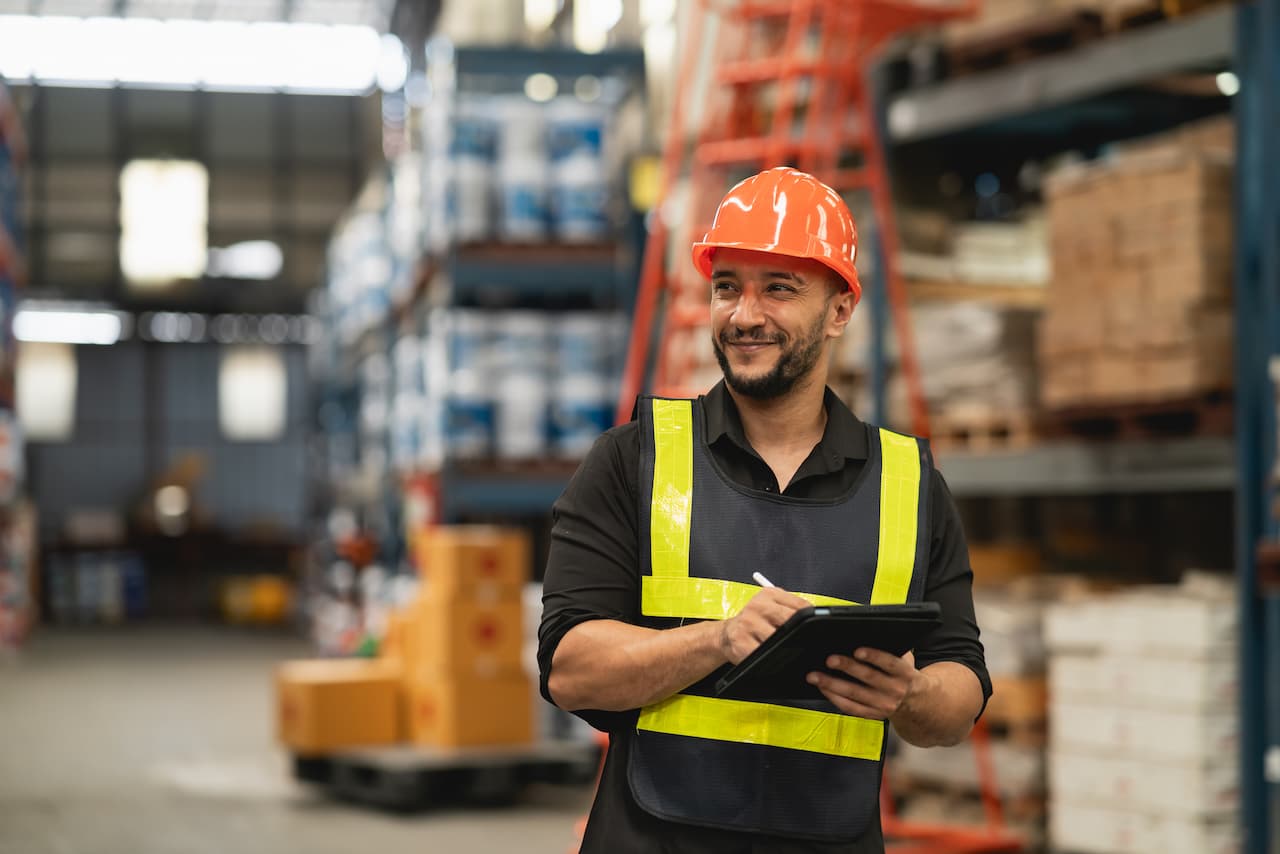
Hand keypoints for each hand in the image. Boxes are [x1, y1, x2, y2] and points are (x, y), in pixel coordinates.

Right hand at [719, 587, 809, 663]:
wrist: (726, 634)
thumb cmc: (752, 622)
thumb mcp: (770, 607)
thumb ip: (790, 608)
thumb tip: (814, 617)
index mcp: (768, 594)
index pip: (799, 605)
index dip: (811, 620)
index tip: (815, 628)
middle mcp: (757, 606)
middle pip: (790, 621)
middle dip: (798, 634)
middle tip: (801, 642)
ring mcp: (748, 624)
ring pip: (778, 639)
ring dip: (785, 647)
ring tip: (784, 649)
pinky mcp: (741, 642)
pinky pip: (764, 654)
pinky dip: (772, 658)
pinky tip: (772, 656)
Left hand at [806, 648, 925, 719]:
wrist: (917, 703)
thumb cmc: (905, 674)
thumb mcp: (905, 659)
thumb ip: (892, 648)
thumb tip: (868, 633)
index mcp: (905, 674)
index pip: (890, 663)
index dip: (874, 656)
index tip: (858, 650)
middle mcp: (894, 690)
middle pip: (868, 677)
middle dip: (847, 667)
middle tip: (829, 659)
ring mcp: (883, 705)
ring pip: (855, 694)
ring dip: (832, 684)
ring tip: (815, 675)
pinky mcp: (873, 714)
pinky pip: (851, 708)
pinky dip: (835, 698)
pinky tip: (823, 688)